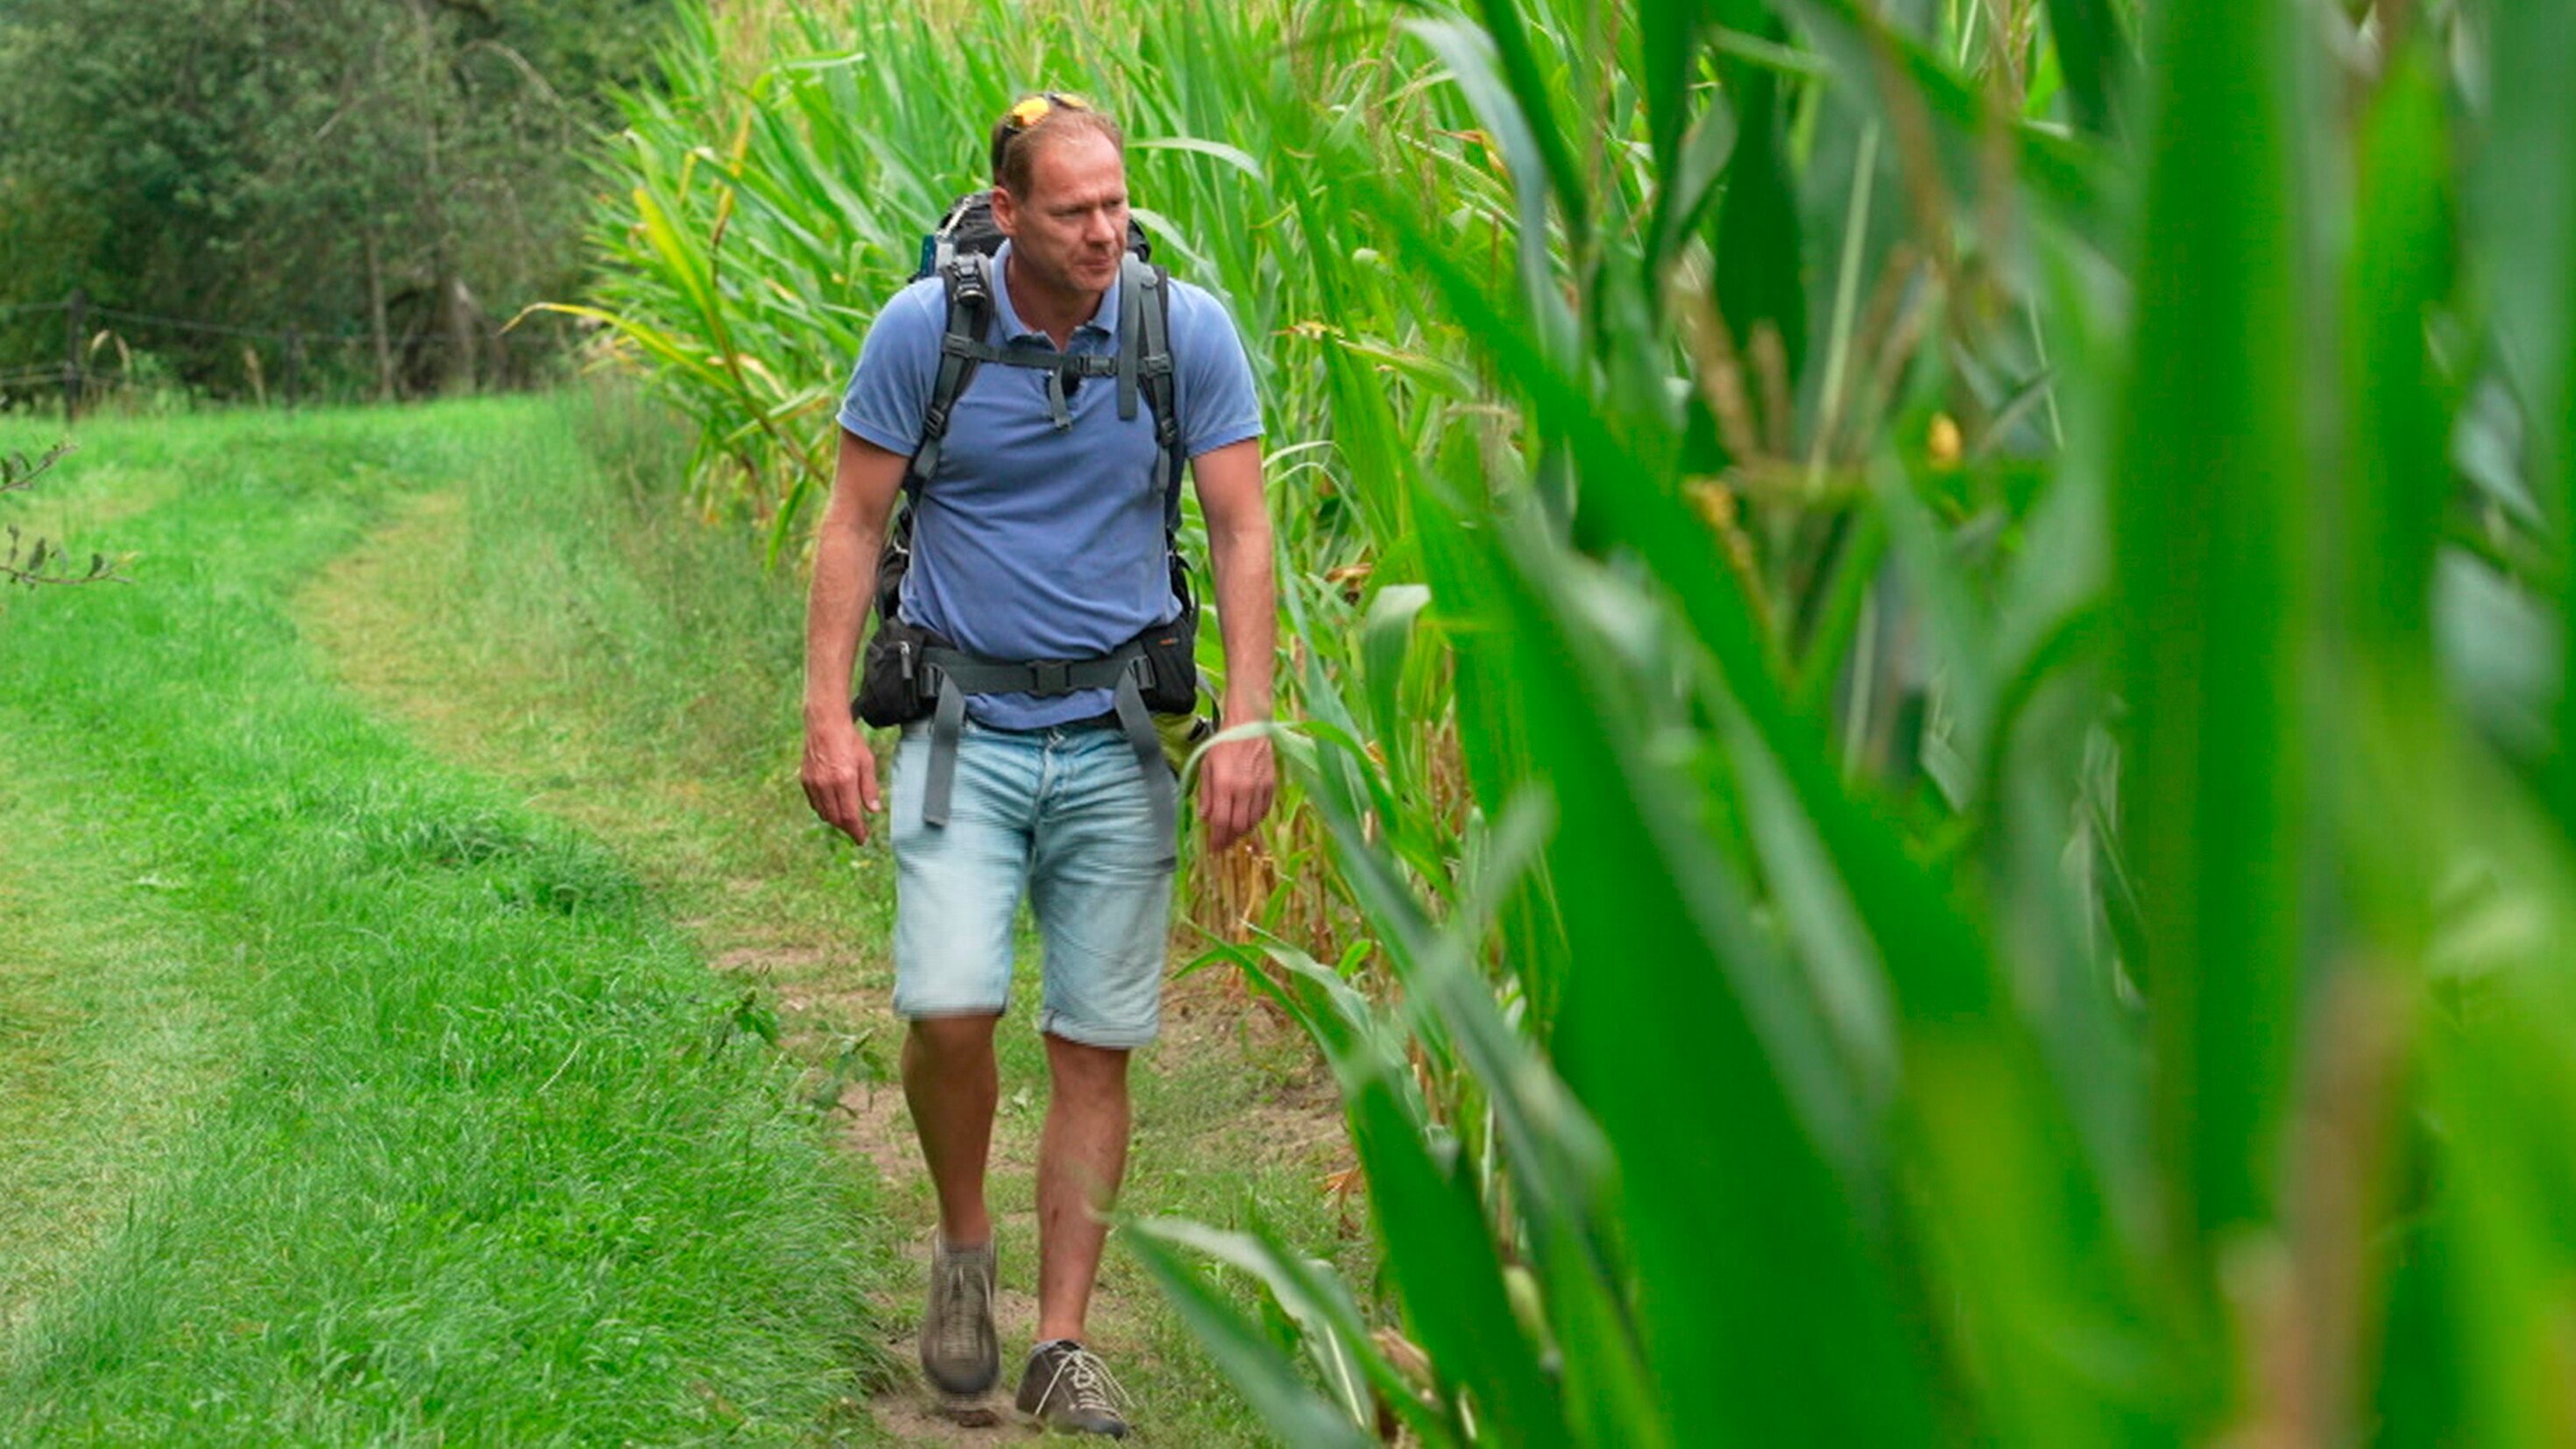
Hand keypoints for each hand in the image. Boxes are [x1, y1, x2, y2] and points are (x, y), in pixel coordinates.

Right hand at [801, 716, 882, 843]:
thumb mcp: (867, 762)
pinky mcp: (805, 779)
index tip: (862, 839)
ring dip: (836, 820)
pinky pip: (814, 803)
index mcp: (844, 780)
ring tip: (847, 821)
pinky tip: (832, 807)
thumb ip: (869, 788)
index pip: (849, 816)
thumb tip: (874, 810)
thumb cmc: (849, 740)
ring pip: (823, 813)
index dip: (856, 831)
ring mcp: (813, 783)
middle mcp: (826, 784)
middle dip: (847, 829)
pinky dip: (824, 810)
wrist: (825, 724)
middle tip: (857, 832)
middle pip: (835, 818)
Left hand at [1196, 728, 1274, 854]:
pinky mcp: (1271, 785)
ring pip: (1253, 821)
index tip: (1213, 848)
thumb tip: (1204, 817)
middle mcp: (1243, 789)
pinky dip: (1255, 819)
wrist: (1249, 725)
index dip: (1217, 839)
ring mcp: (1259, 788)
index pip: (1221, 822)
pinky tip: (1248, 819)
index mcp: (1224, 785)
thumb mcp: (1206, 766)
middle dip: (1229, 839)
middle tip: (1222, 844)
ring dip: (1242, 831)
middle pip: (1238, 826)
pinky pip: (1264, 811)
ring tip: (1233, 833)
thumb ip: (1205, 794)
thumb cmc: (1223, 744)